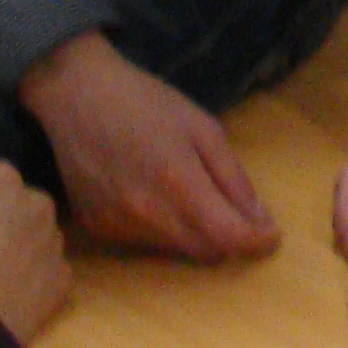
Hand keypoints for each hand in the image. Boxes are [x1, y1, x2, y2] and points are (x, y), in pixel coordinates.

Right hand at [20, 34, 280, 262]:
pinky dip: (161, 230)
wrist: (77, 94)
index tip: (271, 236)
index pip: (228, 237)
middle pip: (205, 252)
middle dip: (229, 238)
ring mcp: (116, 224)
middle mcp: (145, 212)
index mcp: (178, 181)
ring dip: (194, 234)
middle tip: (234, 211)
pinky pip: (143, 244)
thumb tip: (259, 221)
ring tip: (185, 191)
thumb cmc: (146, 103)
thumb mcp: (204, 128)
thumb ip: (234, 179)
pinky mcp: (96, 228)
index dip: (258, 242)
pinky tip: (152, 195)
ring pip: (175, 252)